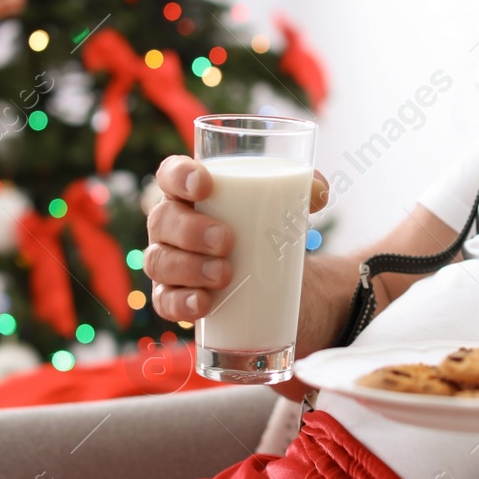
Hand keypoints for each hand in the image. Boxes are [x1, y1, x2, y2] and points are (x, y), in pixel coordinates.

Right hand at [144, 155, 328, 322]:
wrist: (273, 284)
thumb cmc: (266, 233)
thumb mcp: (286, 210)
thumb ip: (304, 192)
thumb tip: (318, 192)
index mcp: (191, 194)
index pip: (169, 174)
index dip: (179, 176)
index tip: (206, 185)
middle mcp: (171, 225)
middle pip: (163, 220)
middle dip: (190, 230)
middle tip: (227, 240)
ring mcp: (168, 262)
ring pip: (159, 262)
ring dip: (189, 268)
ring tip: (224, 274)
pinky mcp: (173, 298)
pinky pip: (165, 303)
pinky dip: (182, 304)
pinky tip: (203, 304)